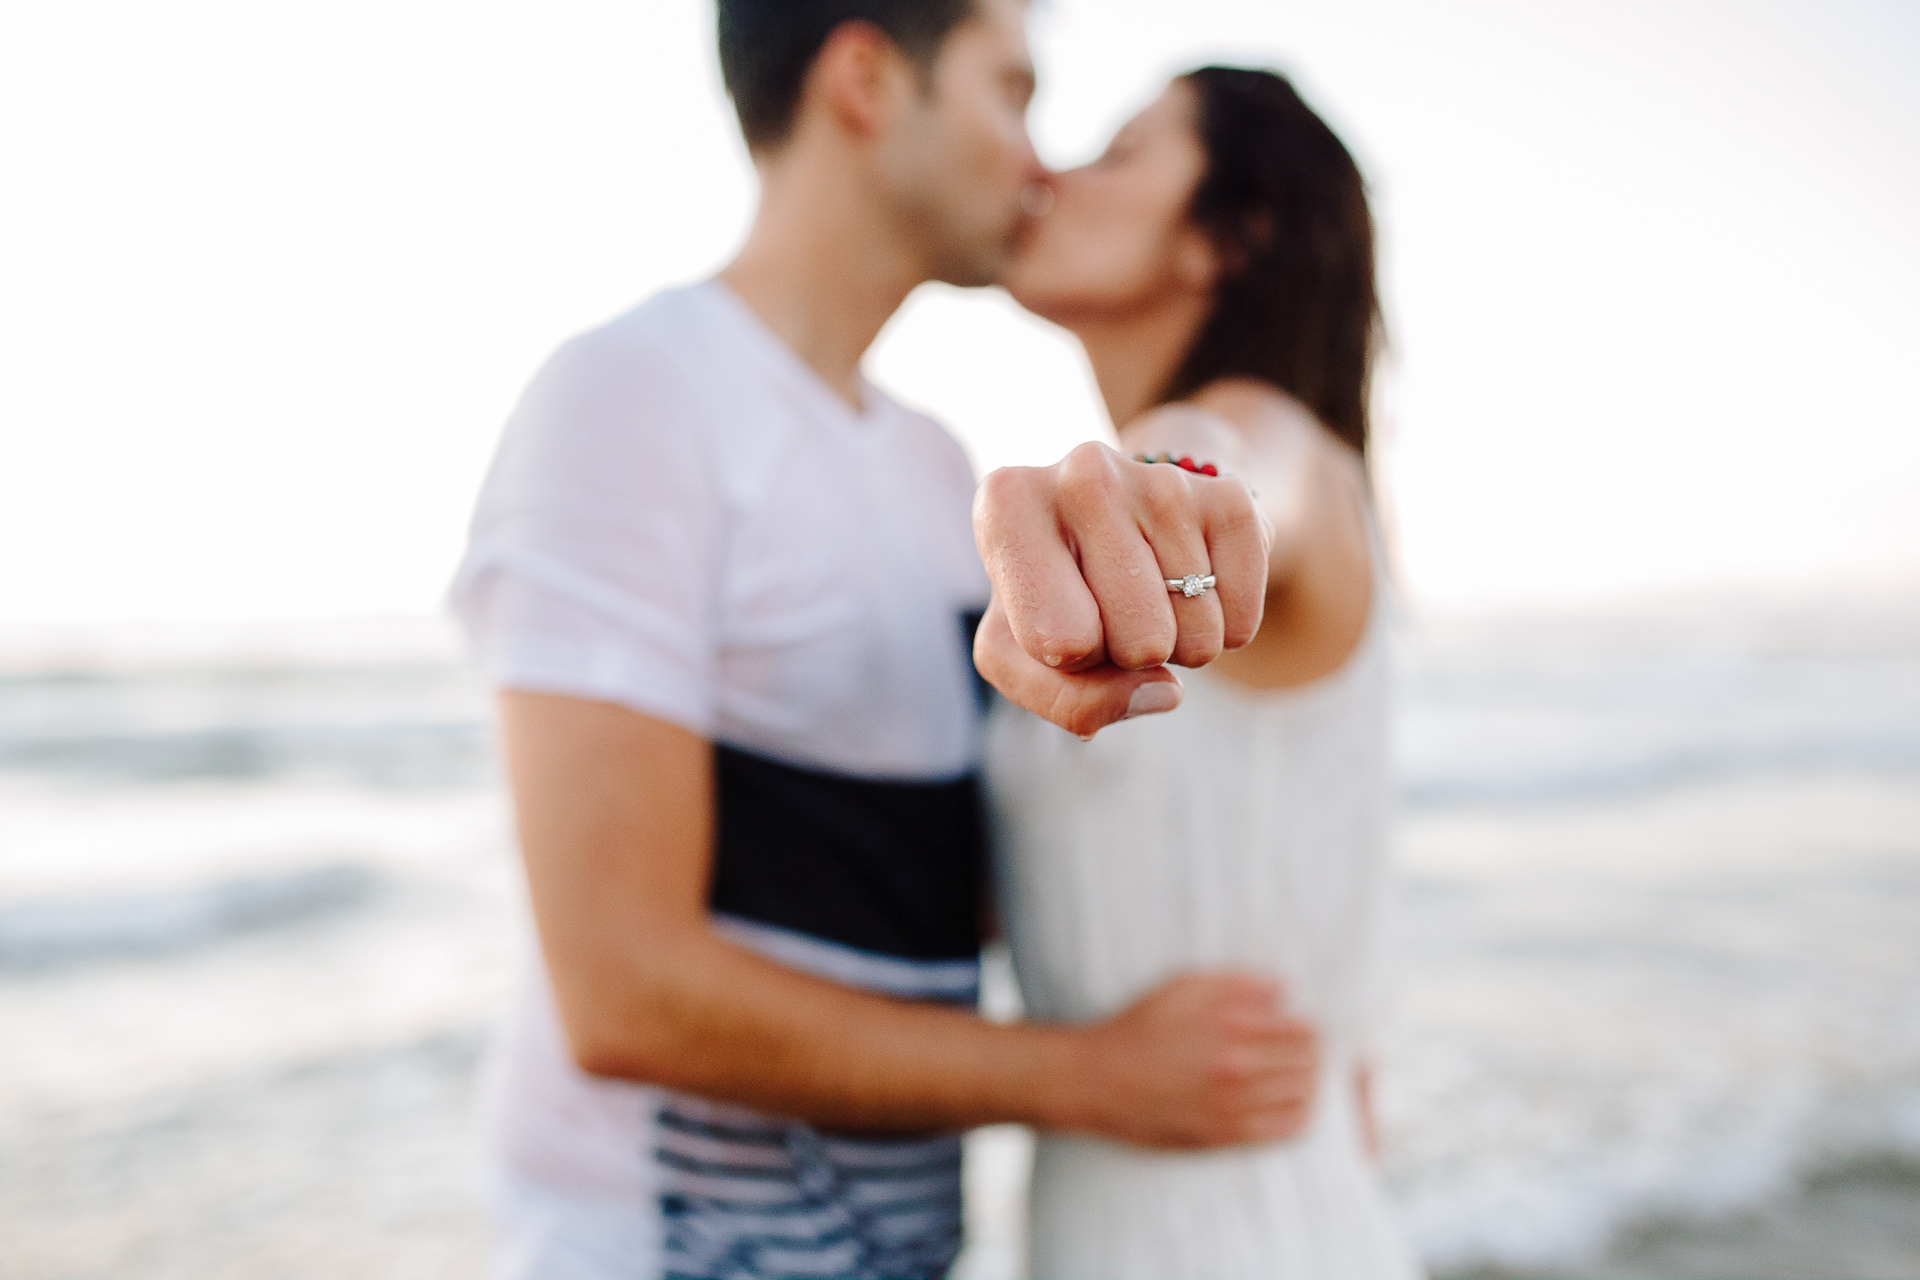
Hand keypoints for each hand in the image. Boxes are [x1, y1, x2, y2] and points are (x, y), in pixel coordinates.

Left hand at [973, 441, 1270, 735]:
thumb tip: (1163, 690)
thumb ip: (1067, 700)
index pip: (1059, 642)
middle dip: (1131, 655)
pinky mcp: (1229, 496)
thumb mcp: (1019, 658)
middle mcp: (1082, 473)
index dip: (1067, 659)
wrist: (1125, 524)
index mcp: (1006, 504)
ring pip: (1196, 635)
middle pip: (1139, 643)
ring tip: (1150, 596)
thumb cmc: (1055, 598)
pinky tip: (1195, 586)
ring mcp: (1162, 478)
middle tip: (1113, 611)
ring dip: (1178, 644)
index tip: (1058, 617)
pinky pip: (1242, 619)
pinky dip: (1226, 630)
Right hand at [1066, 973, 1319, 1148]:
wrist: (1096, 1080)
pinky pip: (1284, 1131)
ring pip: (1303, 1097)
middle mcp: (1236, 1068)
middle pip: (1308, 1064)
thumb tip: (1284, 986)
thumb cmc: (1137, 1028)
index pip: (1303, 1030)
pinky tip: (1290, 1104)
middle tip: (1308, 1052)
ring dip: (1309, 1084)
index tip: (1305, 1027)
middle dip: (1314, 1055)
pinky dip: (1298, 1115)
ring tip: (1300, 1076)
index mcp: (1230, 1026)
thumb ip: (1237, 983)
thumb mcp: (1181, 988)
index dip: (1311, 1027)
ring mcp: (1231, 1106)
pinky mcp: (1223, 1137)